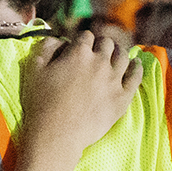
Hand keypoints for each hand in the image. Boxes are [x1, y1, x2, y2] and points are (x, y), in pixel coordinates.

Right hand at [20, 30, 143, 153]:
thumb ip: (47, 47)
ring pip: (123, 56)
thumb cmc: (42, 102)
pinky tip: (136, 64)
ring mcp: (113, 79)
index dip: (82, 41)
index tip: (80, 47)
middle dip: (101, 45)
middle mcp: (99, 62)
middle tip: (98, 52)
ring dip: (119, 52)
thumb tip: (60, 40)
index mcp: (79, 52)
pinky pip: (136, 76)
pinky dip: (137, 67)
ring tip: (116, 55)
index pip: (86, 36)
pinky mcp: (122, 97)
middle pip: (107, 43)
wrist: (57, 134)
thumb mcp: (35, 69)